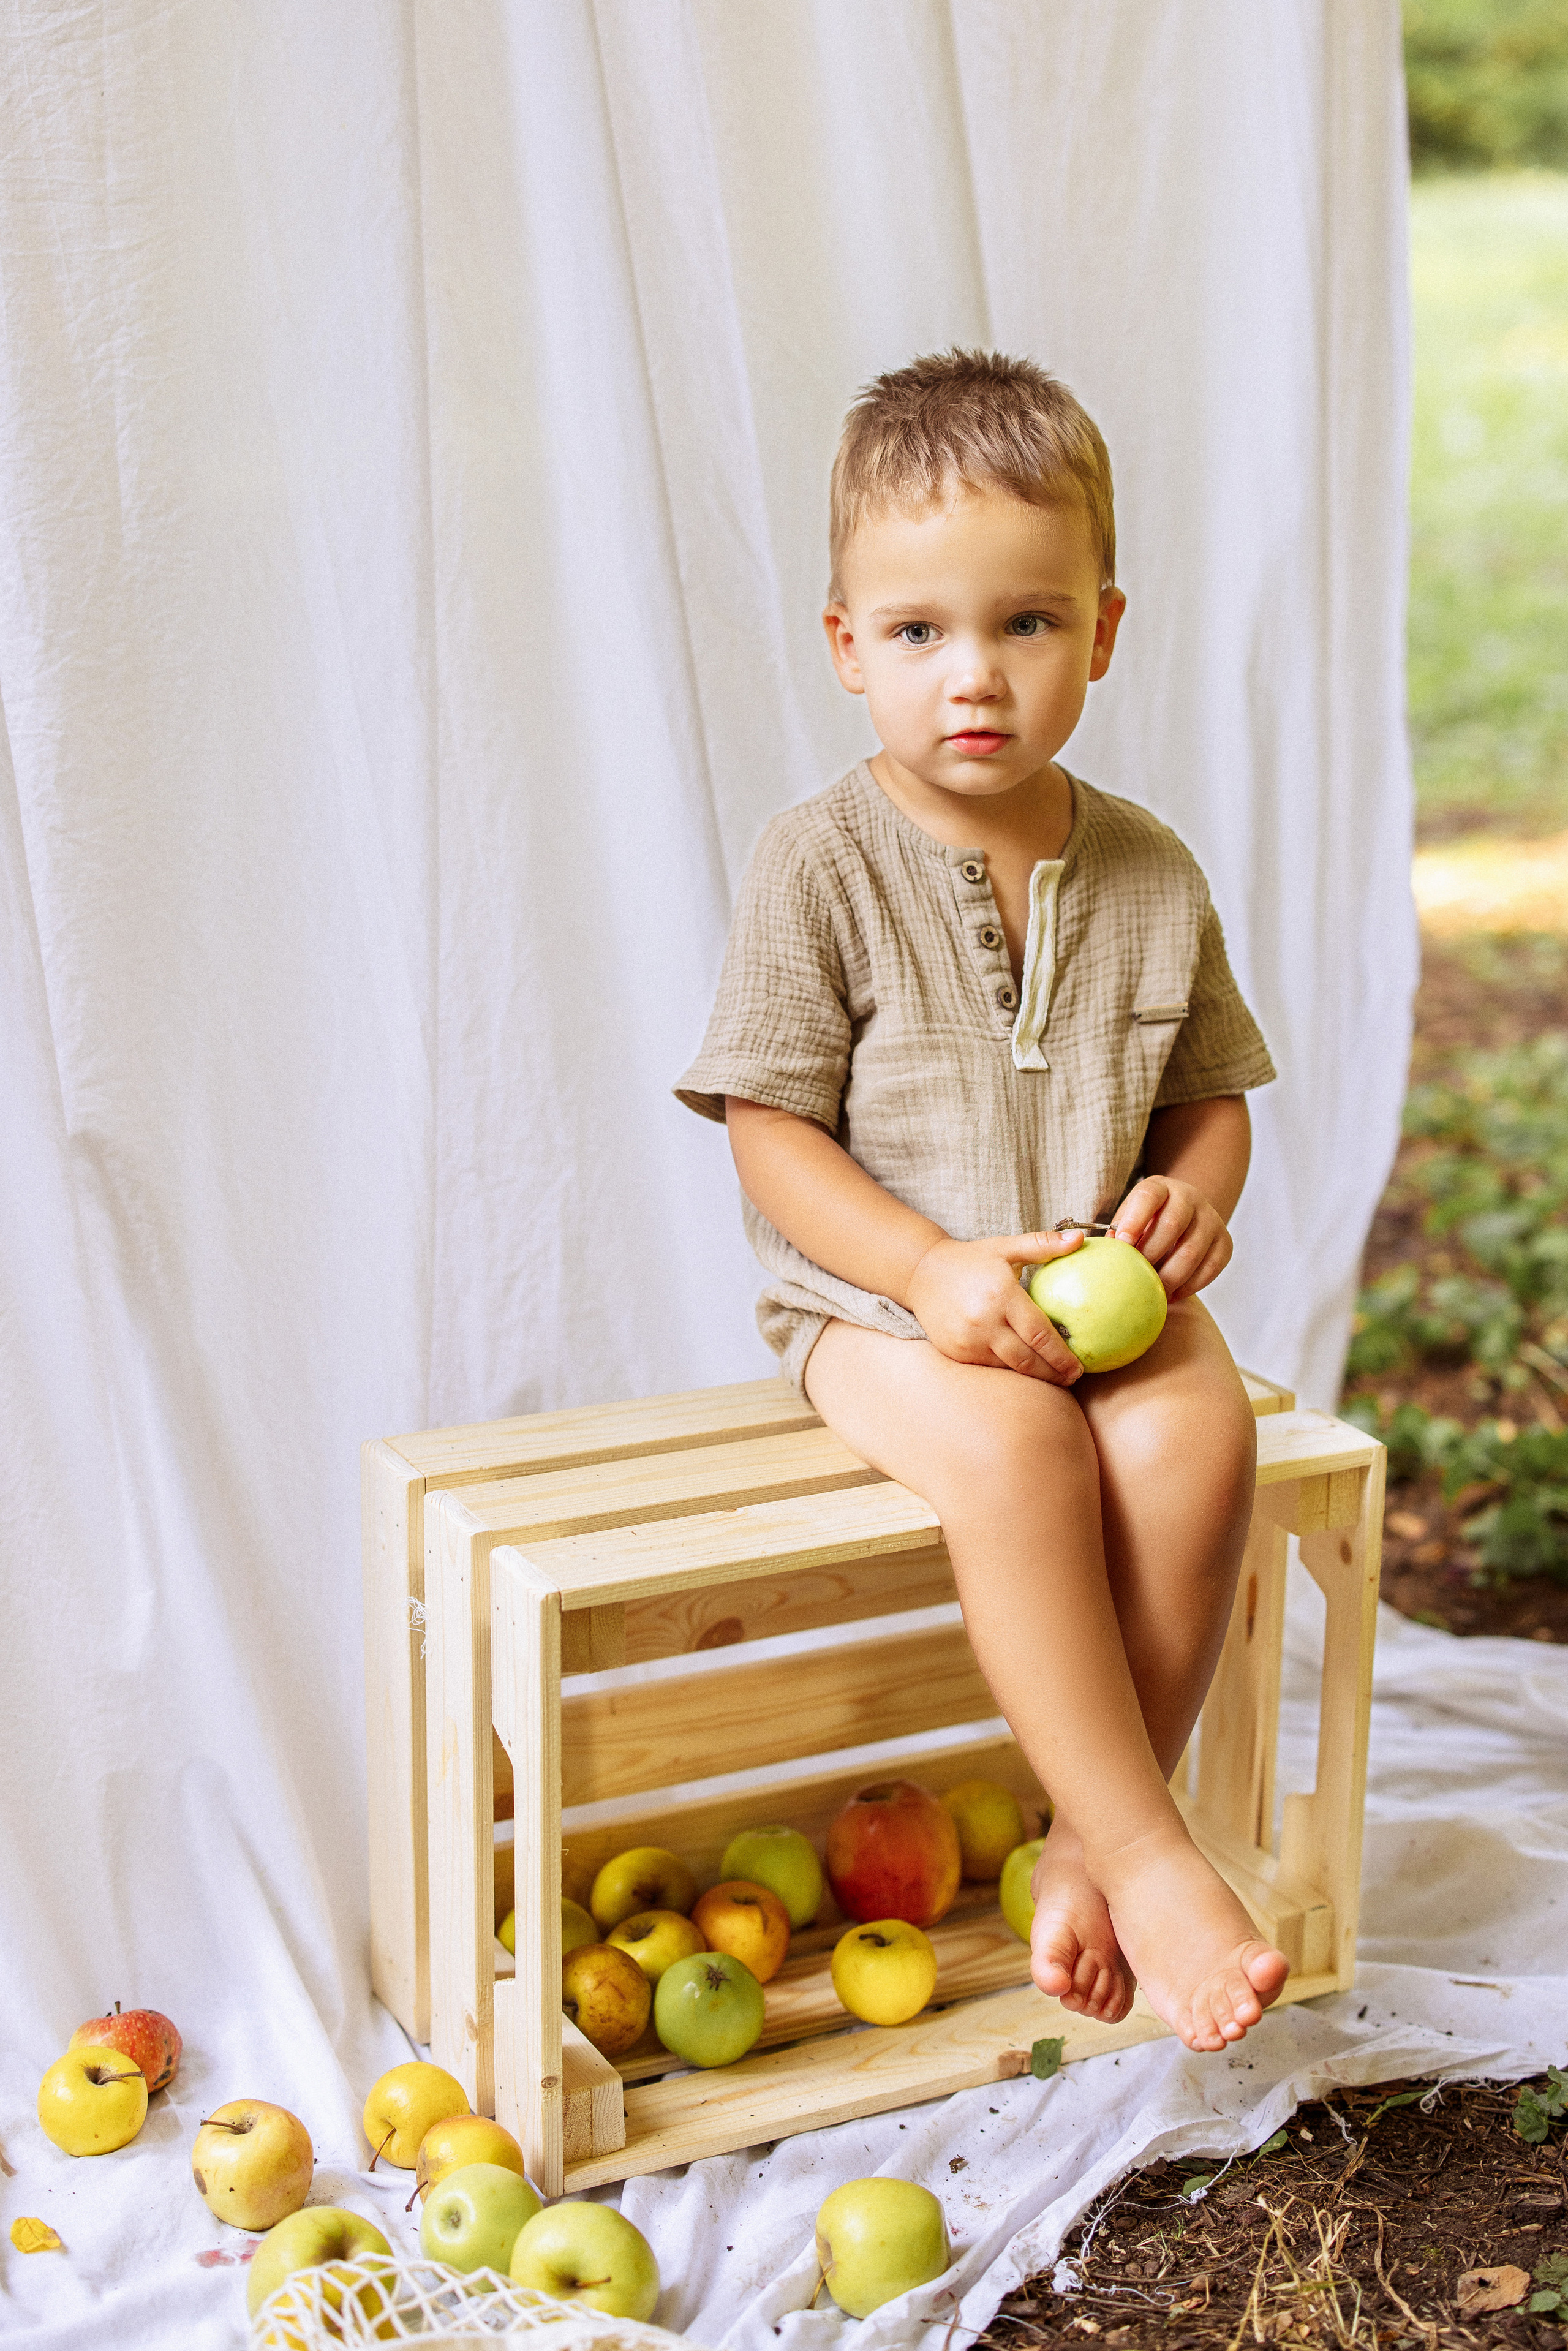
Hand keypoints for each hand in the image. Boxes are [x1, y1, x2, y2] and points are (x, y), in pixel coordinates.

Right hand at [905, 1231, 1085, 1382]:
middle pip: (1027, 1359)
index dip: (1062, 1355)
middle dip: (1054, 1373)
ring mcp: (968, 1340)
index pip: (1039, 1333)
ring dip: (1035, 1376)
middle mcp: (983, 1321)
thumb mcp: (1006, 1247)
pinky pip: (991, 1367)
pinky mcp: (956, 1353)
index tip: (1080, 1366)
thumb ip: (1043, 1244)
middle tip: (1073, 1378)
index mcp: (1001, 1295)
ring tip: (1055, 1377)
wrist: (922, 1274)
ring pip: (1010, 1367)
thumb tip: (1079, 1239)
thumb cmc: (971, 1260)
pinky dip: (1011, 1370)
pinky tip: (1026, 1369)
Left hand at [1112, 1177, 1231, 1299]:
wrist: (1185, 1219)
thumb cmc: (1148, 1222)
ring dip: (1169, 1277)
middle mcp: (1190, 1198)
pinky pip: (1209, 1268)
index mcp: (1161, 1187)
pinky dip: (1189, 1286)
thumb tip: (1107, 1249)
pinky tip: (1172, 1295)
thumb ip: (1118, 1231)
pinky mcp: (1224, 1243)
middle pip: (1172, 1225)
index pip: (1149, 1196)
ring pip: (1191, 1251)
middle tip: (1135, 1277)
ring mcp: (1211, 1219)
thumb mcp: (1130, 1217)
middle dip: (1150, 1254)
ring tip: (1152, 1292)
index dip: (1135, 1220)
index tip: (1122, 1244)